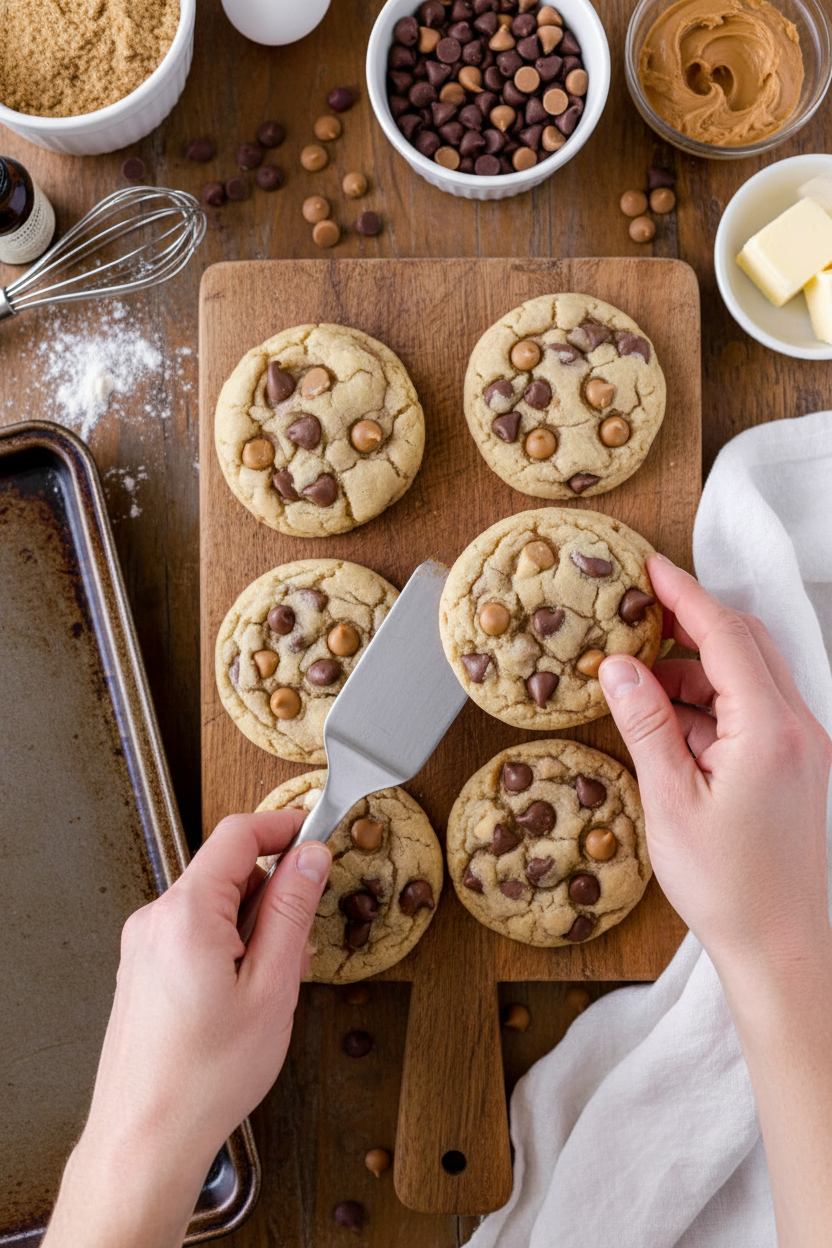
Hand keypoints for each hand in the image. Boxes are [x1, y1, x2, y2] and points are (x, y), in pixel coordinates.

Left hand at [43, 811, 330, 1247]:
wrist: (146, 1139)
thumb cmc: (206, 1077)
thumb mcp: (273, 987)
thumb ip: (292, 911)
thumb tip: (311, 857)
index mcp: (186, 913)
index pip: (237, 834)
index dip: (283, 826)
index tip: (317, 835)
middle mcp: (155, 919)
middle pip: (226, 871)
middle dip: (273, 895)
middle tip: (302, 944)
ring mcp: (143, 944)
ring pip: (212, 905)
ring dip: (252, 927)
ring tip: (271, 986)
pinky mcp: (142, 968)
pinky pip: (193, 932)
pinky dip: (227, 947)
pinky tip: (243, 996)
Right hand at [599, 555, 831, 1247]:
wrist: (780, 947)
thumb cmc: (726, 886)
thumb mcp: (669, 800)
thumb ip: (645, 724)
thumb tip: (616, 666)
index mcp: (769, 729)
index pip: (725, 636)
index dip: (684, 595)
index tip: (647, 568)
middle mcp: (798, 727)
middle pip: (744, 644)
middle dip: (689, 621)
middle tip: (635, 611)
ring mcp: (802, 745)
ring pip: (748, 676)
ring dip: (695, 666)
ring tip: (636, 676)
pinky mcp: (796, 764)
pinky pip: (751, 709)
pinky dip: (709, 701)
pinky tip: (666, 717)